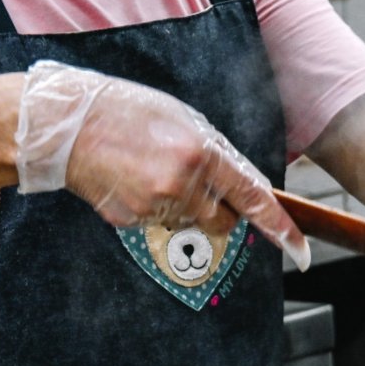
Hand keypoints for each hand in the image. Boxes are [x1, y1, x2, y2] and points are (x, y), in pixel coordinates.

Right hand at [15, 60, 309, 269]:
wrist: (63, 124)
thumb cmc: (128, 113)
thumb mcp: (184, 120)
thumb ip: (219, 156)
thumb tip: (247, 187)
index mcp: (202, 155)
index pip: (254, 199)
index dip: (281, 228)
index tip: (301, 252)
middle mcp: (182, 185)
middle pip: (226, 222)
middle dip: (222, 211)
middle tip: (196, 182)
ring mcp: (154, 206)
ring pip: (191, 223)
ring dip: (184, 206)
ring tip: (153, 170)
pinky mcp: (130, 219)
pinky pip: (158, 223)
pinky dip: (153, 207)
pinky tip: (132, 179)